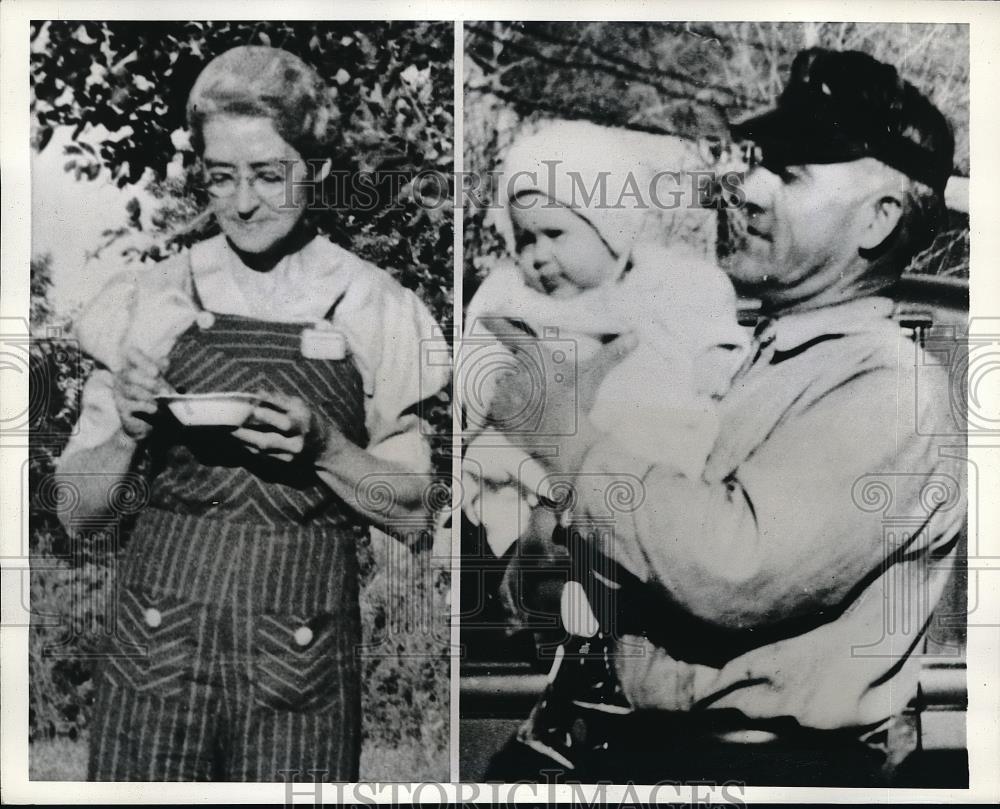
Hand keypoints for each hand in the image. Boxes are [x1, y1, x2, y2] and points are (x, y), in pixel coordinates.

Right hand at [113, 346, 170, 439]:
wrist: (146, 423)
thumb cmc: (154, 398)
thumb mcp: (160, 383)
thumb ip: (161, 371)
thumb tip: (165, 361)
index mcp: (131, 365)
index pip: (131, 354)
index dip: (142, 361)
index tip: (156, 372)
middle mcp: (120, 377)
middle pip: (131, 374)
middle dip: (152, 383)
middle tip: (167, 392)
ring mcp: (118, 392)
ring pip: (132, 390)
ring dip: (151, 396)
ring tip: (164, 401)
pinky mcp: (121, 407)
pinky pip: (134, 404)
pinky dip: (148, 407)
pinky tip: (157, 410)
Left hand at [231, 392, 347, 463]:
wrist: (324, 449)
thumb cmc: (307, 420)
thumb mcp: (300, 406)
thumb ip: (279, 400)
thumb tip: (257, 392)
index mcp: (303, 418)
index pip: (283, 416)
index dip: (266, 414)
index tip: (249, 408)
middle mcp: (299, 437)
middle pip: (270, 437)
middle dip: (247, 431)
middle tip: (229, 423)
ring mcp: (293, 451)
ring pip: (263, 447)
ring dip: (243, 440)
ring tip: (227, 431)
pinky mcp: (287, 461)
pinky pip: (263, 455)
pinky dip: (249, 447)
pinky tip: (238, 441)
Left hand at [488, 323, 636, 469]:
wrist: (564, 436)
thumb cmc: (577, 402)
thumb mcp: (593, 375)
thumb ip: (612, 354)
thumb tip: (635, 336)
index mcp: (534, 355)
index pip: (510, 334)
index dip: (495, 323)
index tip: (484, 316)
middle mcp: (515, 369)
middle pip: (508, 368)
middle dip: (518, 378)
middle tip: (537, 393)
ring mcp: (505, 391)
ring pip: (501, 388)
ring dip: (510, 396)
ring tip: (530, 409)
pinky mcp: (498, 413)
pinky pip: (495, 411)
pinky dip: (504, 416)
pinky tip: (521, 422)